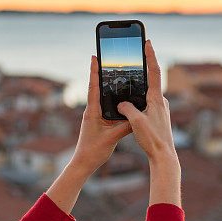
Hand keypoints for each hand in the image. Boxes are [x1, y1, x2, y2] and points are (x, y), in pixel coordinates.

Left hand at [70, 55, 132, 173]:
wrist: (84, 163)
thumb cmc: (93, 151)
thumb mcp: (112, 138)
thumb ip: (125, 127)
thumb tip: (137, 116)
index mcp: (92, 112)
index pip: (93, 87)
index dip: (94, 71)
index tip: (94, 57)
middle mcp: (93, 111)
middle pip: (98, 88)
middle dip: (102, 73)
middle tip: (108, 59)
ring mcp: (96, 116)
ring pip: (104, 98)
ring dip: (109, 86)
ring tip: (117, 73)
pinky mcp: (100, 122)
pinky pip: (108, 108)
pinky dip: (115, 101)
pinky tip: (123, 98)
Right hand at [117, 39, 176, 163]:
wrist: (164, 156)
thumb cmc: (152, 139)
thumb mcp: (136, 122)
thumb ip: (127, 108)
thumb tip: (121, 103)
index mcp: (156, 99)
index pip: (154, 72)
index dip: (150, 55)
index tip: (147, 41)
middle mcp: (161, 102)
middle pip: (151, 80)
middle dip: (143, 68)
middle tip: (137, 53)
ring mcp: (160, 109)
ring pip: (147, 94)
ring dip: (139, 87)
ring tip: (130, 78)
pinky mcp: (158, 117)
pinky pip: (146, 104)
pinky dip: (138, 100)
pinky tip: (131, 103)